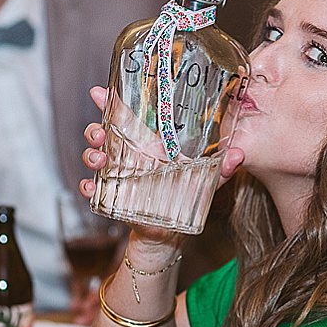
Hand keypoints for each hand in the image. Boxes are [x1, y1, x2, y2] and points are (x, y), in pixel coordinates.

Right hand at [76, 85, 241, 257]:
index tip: (98, 92)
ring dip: (91, 155)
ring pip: (93, 156)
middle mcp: (127, 155)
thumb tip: (239, 155)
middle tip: (101, 136)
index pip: (125, 117)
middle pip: (102, 133)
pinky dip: (87, 187)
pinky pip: (91, 188)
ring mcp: (116, 175)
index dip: (108, 102)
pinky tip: (91, 189)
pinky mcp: (111, 196)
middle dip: (95, 130)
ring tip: (99, 162)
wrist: (168, 235)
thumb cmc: (184, 198)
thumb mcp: (204, 181)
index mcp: (147, 144)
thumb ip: (221, 169)